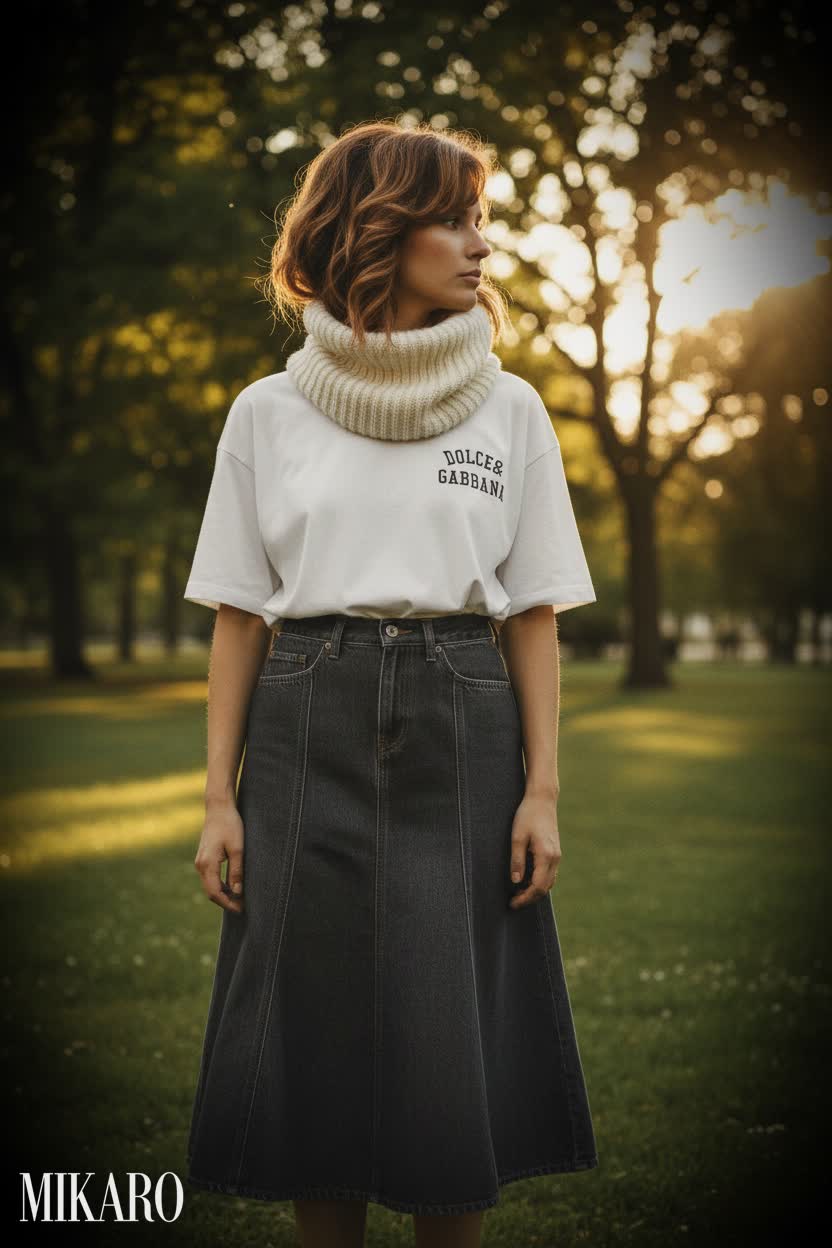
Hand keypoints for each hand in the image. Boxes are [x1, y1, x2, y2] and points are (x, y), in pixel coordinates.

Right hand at [194, 799, 244, 913]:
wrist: (218, 808)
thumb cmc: (230, 825)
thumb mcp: (238, 848)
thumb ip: (237, 871)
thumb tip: (238, 892)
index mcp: (207, 864)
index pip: (215, 892)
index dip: (228, 904)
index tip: (241, 909)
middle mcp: (200, 865)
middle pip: (211, 891)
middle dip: (226, 902)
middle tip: (242, 907)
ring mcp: (200, 861)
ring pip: (210, 885)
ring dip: (223, 894)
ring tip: (240, 899)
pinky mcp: (204, 857)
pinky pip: (210, 877)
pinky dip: (220, 885)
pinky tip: (232, 887)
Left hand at [508, 792, 560, 909]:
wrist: (542, 799)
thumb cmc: (527, 815)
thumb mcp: (517, 837)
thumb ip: (517, 860)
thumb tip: (516, 881)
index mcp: (546, 856)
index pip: (538, 886)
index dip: (525, 898)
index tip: (513, 903)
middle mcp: (555, 858)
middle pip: (545, 888)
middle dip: (530, 898)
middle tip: (513, 901)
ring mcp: (557, 855)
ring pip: (549, 882)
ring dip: (535, 890)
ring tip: (517, 892)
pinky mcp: (555, 852)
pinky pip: (550, 873)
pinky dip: (539, 881)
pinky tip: (526, 879)